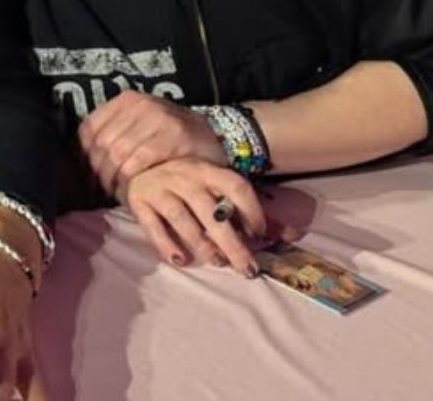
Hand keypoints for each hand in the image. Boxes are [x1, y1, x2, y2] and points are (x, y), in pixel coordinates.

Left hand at [79, 90, 226, 196]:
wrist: (213, 139)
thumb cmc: (169, 140)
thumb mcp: (139, 128)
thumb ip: (113, 135)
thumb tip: (79, 159)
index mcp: (126, 100)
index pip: (89, 128)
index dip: (83, 156)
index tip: (86, 176)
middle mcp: (140, 104)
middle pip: (102, 143)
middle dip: (97, 172)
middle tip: (101, 190)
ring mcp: (158, 117)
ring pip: (118, 153)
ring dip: (113, 179)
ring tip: (115, 193)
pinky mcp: (174, 135)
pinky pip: (139, 162)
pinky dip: (131, 181)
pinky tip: (131, 193)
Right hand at [120, 156, 265, 275]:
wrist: (138, 163)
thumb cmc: (187, 181)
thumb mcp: (216, 187)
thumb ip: (250, 210)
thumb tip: (294, 233)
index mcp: (208, 170)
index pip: (236, 187)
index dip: (251, 211)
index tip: (258, 234)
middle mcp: (185, 177)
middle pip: (212, 212)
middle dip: (232, 243)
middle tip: (247, 269)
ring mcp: (159, 188)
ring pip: (183, 220)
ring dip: (202, 245)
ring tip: (217, 262)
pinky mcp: (138, 202)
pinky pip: (153, 226)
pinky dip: (166, 245)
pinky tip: (181, 260)